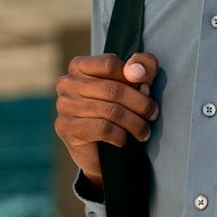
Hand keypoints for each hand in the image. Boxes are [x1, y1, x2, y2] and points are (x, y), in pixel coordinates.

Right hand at [54, 52, 158, 187]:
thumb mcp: (135, 81)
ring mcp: (64, 106)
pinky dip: (119, 135)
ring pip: (111, 111)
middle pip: (113, 89)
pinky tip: (122, 139)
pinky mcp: (67, 128)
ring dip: (135, 123)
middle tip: (152, 114)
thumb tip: (135, 71)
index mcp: (80, 66)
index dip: (134, 77)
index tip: (146, 88)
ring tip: (143, 131)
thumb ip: (143, 66)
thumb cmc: (117, 109)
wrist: (99, 152)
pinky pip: (103, 128)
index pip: (110, 64)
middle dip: (140, 104)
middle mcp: (67, 83)